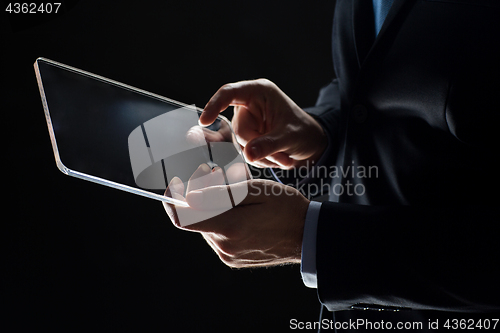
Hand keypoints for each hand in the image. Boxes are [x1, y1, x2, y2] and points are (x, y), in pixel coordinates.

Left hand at [163, 174, 309, 267]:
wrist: (307, 235)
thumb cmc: (286, 208)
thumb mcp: (256, 190)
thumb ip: (221, 194)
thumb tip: (190, 195)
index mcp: (229, 227)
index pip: (182, 218)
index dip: (172, 200)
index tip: (174, 185)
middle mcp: (224, 246)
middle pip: (196, 218)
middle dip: (200, 197)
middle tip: (217, 178)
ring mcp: (228, 255)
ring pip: (206, 226)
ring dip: (212, 209)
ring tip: (235, 197)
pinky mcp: (233, 259)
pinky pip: (217, 237)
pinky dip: (222, 222)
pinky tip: (241, 213)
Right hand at [200, 79, 326, 169]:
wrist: (311, 142)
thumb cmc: (303, 131)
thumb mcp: (290, 136)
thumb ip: (269, 144)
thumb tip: (248, 154)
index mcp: (259, 92)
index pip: (229, 93)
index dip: (214, 105)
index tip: (205, 121)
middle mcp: (249, 105)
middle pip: (238, 130)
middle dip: (258, 147)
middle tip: (281, 157)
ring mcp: (247, 122)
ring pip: (241, 145)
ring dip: (261, 157)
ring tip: (284, 157)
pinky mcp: (247, 137)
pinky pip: (245, 153)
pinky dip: (261, 160)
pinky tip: (277, 158)